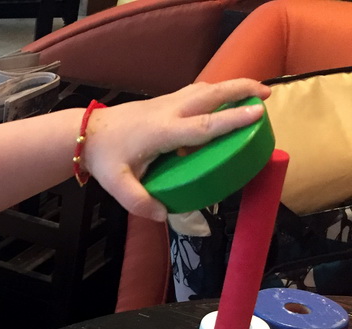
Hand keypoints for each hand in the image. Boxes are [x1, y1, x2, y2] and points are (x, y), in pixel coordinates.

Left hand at [83, 79, 271, 221]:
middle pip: (211, 94)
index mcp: (162, 131)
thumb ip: (139, 202)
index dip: (231, 120)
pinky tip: (222, 102)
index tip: (257, 113)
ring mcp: (166, 103)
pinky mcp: (164, 102)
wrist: (86, 133)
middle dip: (241, 90)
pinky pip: (195, 93)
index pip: (203, 125)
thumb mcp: (118, 184)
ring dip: (231, 87)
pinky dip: (215, 93)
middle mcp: (169, 111)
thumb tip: (164, 215)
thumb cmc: (104, 158)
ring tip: (254, 94)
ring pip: (205, 89)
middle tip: (267, 95)